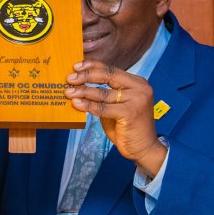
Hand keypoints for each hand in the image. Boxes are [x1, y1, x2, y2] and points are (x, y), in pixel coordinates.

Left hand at [65, 61, 166, 176]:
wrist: (144, 148)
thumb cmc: (127, 127)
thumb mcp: (116, 106)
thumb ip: (104, 95)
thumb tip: (80, 85)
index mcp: (137, 82)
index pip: (111, 69)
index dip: (92, 66)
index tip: (76, 66)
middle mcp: (139, 88)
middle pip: (108, 76)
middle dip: (86, 76)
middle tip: (69, 79)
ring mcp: (137, 100)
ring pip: (103, 93)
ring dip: (83, 92)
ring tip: (69, 92)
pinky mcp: (131, 113)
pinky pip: (103, 108)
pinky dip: (88, 105)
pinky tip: (77, 103)